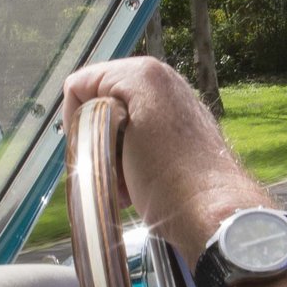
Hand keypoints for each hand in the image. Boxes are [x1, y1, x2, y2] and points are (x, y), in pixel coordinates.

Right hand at [61, 57, 266, 255]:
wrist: (212, 212)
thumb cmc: (164, 177)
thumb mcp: (116, 132)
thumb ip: (92, 110)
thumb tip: (83, 108)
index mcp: (143, 73)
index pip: (80, 86)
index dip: (74, 120)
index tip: (86, 150)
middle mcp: (161, 82)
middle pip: (99, 105)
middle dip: (96, 139)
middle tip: (107, 169)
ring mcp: (174, 107)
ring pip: (116, 126)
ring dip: (111, 156)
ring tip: (123, 183)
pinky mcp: (183, 133)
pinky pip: (139, 139)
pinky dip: (130, 161)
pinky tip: (136, 186)